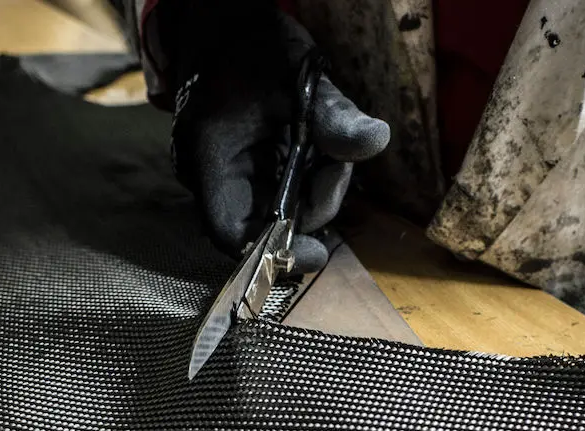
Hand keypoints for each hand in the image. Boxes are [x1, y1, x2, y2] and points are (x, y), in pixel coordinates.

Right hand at [165, 6, 388, 272]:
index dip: (274, 252)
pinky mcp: (239, 171)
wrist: (223, 23)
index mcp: (210, 158)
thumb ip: (333, 117)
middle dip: (309, 207)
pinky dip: (301, 183)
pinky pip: (273, 194)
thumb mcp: (299, 79)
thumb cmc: (252, 46)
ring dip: (310, 192)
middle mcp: (209, 176)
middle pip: (261, 227)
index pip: (232, 233)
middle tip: (337, 166)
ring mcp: (222, 175)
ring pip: (273, 212)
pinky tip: (315, 154)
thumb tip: (375, 142)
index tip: (320, 250)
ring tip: (327, 151)